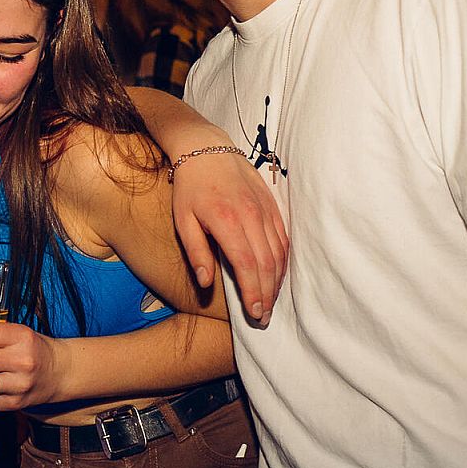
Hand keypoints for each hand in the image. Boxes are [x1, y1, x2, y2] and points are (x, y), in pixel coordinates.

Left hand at [170, 150, 288, 323]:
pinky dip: (283, 261)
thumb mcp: (183, 220)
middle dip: (267, 294)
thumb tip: (206, 284)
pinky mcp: (272, 206)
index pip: (246, 264)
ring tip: (270, 303)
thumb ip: (196, 252)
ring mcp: (264, 210)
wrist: (207, 149)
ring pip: (278, 253)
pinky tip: (277, 276)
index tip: (253, 313)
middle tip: (263, 317)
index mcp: (226, 221)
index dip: (252, 291)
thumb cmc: (190, 188)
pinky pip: (283, 238)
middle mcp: (250, 216)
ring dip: (277, 281)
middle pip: (266, 263)